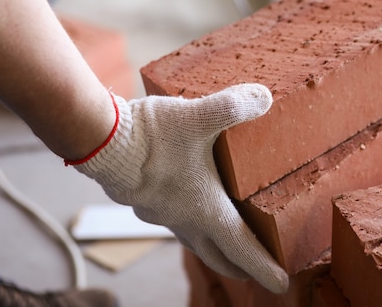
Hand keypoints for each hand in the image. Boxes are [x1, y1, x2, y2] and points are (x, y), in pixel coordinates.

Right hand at [71, 84, 288, 292]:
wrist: (99, 140)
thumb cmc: (151, 135)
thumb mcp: (199, 115)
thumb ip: (234, 107)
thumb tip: (265, 97)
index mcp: (205, 208)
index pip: (242, 248)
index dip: (264, 266)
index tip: (281, 283)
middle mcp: (186, 218)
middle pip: (218, 254)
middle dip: (240, 265)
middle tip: (257, 269)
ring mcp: (163, 214)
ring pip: (195, 240)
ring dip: (215, 246)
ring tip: (226, 239)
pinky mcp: (147, 202)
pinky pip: (176, 222)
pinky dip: (192, 223)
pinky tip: (191, 203)